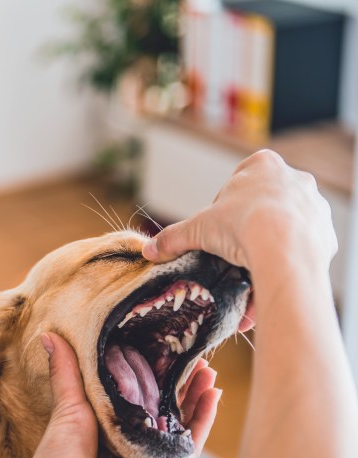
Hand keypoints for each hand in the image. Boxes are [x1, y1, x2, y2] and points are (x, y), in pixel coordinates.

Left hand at [21, 332, 220, 457]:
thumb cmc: (58, 454)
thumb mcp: (68, 403)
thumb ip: (66, 370)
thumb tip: (48, 335)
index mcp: (112, 423)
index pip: (142, 393)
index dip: (158, 372)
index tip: (169, 348)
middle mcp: (134, 439)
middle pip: (167, 406)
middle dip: (184, 382)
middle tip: (197, 355)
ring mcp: (150, 456)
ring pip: (183, 422)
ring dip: (199, 397)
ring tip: (209, 371)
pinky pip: (189, 444)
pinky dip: (203, 421)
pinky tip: (213, 396)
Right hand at [142, 150, 336, 274]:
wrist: (285, 249)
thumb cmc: (242, 226)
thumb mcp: (198, 229)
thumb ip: (173, 238)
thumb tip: (149, 250)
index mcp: (262, 165)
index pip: (238, 181)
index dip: (224, 207)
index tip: (218, 228)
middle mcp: (294, 178)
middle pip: (264, 203)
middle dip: (249, 225)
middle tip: (233, 249)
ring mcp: (314, 204)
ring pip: (286, 225)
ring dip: (270, 244)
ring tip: (252, 267)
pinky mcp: (326, 232)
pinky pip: (302, 247)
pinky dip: (287, 260)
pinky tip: (272, 274)